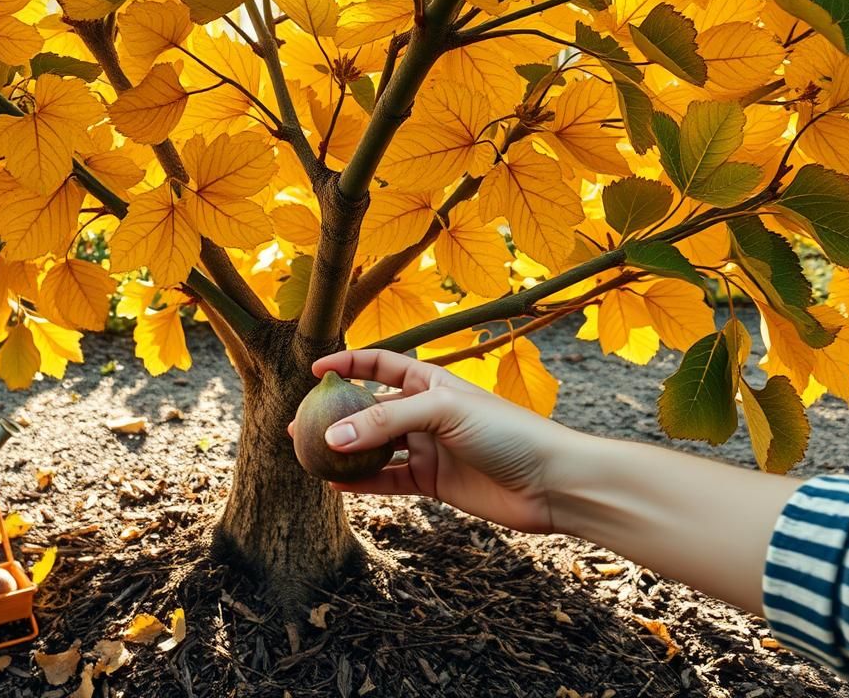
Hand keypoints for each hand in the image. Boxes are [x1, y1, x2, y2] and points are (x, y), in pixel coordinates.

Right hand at [302, 349, 580, 533]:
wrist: (549, 482)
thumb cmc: (506, 432)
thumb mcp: (442, 412)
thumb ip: (385, 421)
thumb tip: (333, 439)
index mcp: (431, 382)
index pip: (380, 364)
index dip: (348, 363)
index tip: (314, 371)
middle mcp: (426, 413)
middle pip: (370, 409)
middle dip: (334, 415)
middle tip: (298, 424)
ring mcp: (428, 448)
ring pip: (374, 448)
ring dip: (343, 451)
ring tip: (308, 455)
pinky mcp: (433, 482)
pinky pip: (388, 480)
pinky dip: (362, 482)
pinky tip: (335, 484)